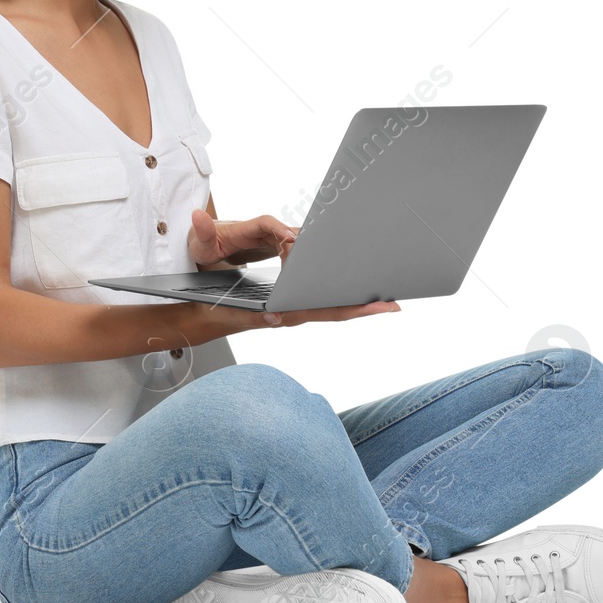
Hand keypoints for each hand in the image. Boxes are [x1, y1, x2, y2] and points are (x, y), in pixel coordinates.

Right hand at [181, 296, 401, 338]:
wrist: (206, 315)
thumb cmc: (219, 309)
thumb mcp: (233, 308)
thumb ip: (253, 313)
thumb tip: (273, 316)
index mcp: (287, 313)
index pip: (328, 312)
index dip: (356, 310)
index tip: (380, 307)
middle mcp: (295, 313)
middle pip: (338, 310)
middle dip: (367, 307)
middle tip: (395, 302)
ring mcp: (294, 309)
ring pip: (332, 304)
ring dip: (357, 300)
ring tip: (381, 293)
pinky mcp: (291, 302)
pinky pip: (320, 298)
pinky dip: (338, 293)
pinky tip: (349, 287)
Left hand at [188, 210, 299, 269]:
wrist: (202, 245)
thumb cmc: (201, 244)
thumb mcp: (199, 243)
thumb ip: (201, 231)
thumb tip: (197, 214)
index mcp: (241, 228)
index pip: (264, 223)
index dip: (279, 228)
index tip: (292, 238)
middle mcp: (255, 230)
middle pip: (281, 230)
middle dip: (296, 241)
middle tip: (303, 259)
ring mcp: (263, 237)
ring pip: (286, 238)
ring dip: (297, 248)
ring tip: (302, 267)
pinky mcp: (267, 245)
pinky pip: (285, 247)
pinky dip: (294, 255)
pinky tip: (297, 268)